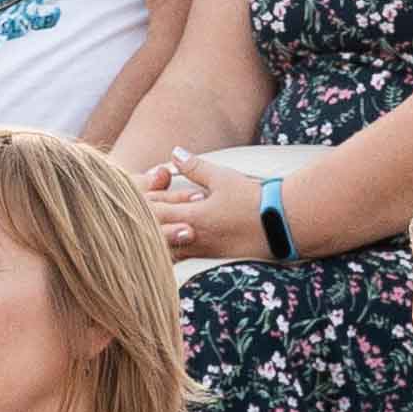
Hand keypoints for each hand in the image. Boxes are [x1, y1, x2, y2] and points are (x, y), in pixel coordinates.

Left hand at [138, 153, 268, 264]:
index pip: (154, 215)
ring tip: (144, 234)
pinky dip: (172, 250)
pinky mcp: (214, 257)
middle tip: (129, 219)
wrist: (283, 226)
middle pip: (156, 237)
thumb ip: (195, 167)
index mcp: (193, 219)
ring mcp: (204, 252)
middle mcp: (194, 240)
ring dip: (157, 240)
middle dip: (143, 226)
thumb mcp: (223, 178)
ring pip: (168, 252)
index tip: (130, 199)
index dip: (141, 206)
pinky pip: (184, 257)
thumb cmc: (254, 200)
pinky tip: (167, 247)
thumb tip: (174, 153)